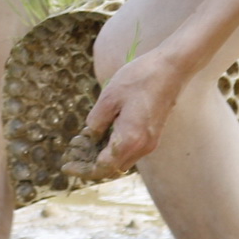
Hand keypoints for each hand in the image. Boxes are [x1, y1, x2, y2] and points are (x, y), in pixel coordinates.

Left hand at [70, 44, 189, 176]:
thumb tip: (89, 137)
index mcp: (129, 140)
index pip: (102, 167)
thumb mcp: (109, 97)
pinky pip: (130, 151)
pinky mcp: (153, 135)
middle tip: (73, 153)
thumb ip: (96, 121)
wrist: (172, 68)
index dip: (83, 170)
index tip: (66, 166)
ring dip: (103, 157)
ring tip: (85, 143)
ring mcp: (150, 142)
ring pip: (122, 161)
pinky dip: (114, 149)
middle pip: (112, 169)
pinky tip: (102, 135)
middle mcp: (142, 147)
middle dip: (91, 165)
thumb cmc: (139, 79)